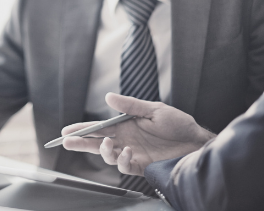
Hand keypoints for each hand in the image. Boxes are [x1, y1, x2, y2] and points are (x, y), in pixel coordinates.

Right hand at [61, 93, 214, 175]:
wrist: (196, 142)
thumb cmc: (178, 124)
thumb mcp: (154, 109)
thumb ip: (130, 106)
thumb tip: (108, 97)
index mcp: (125, 125)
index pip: (99, 127)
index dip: (82, 129)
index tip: (67, 131)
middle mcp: (125, 140)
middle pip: (97, 143)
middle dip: (81, 143)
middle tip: (67, 142)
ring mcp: (133, 153)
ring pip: (108, 156)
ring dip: (103, 151)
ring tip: (106, 144)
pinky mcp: (142, 165)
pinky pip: (125, 166)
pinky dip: (122, 160)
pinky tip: (126, 152)